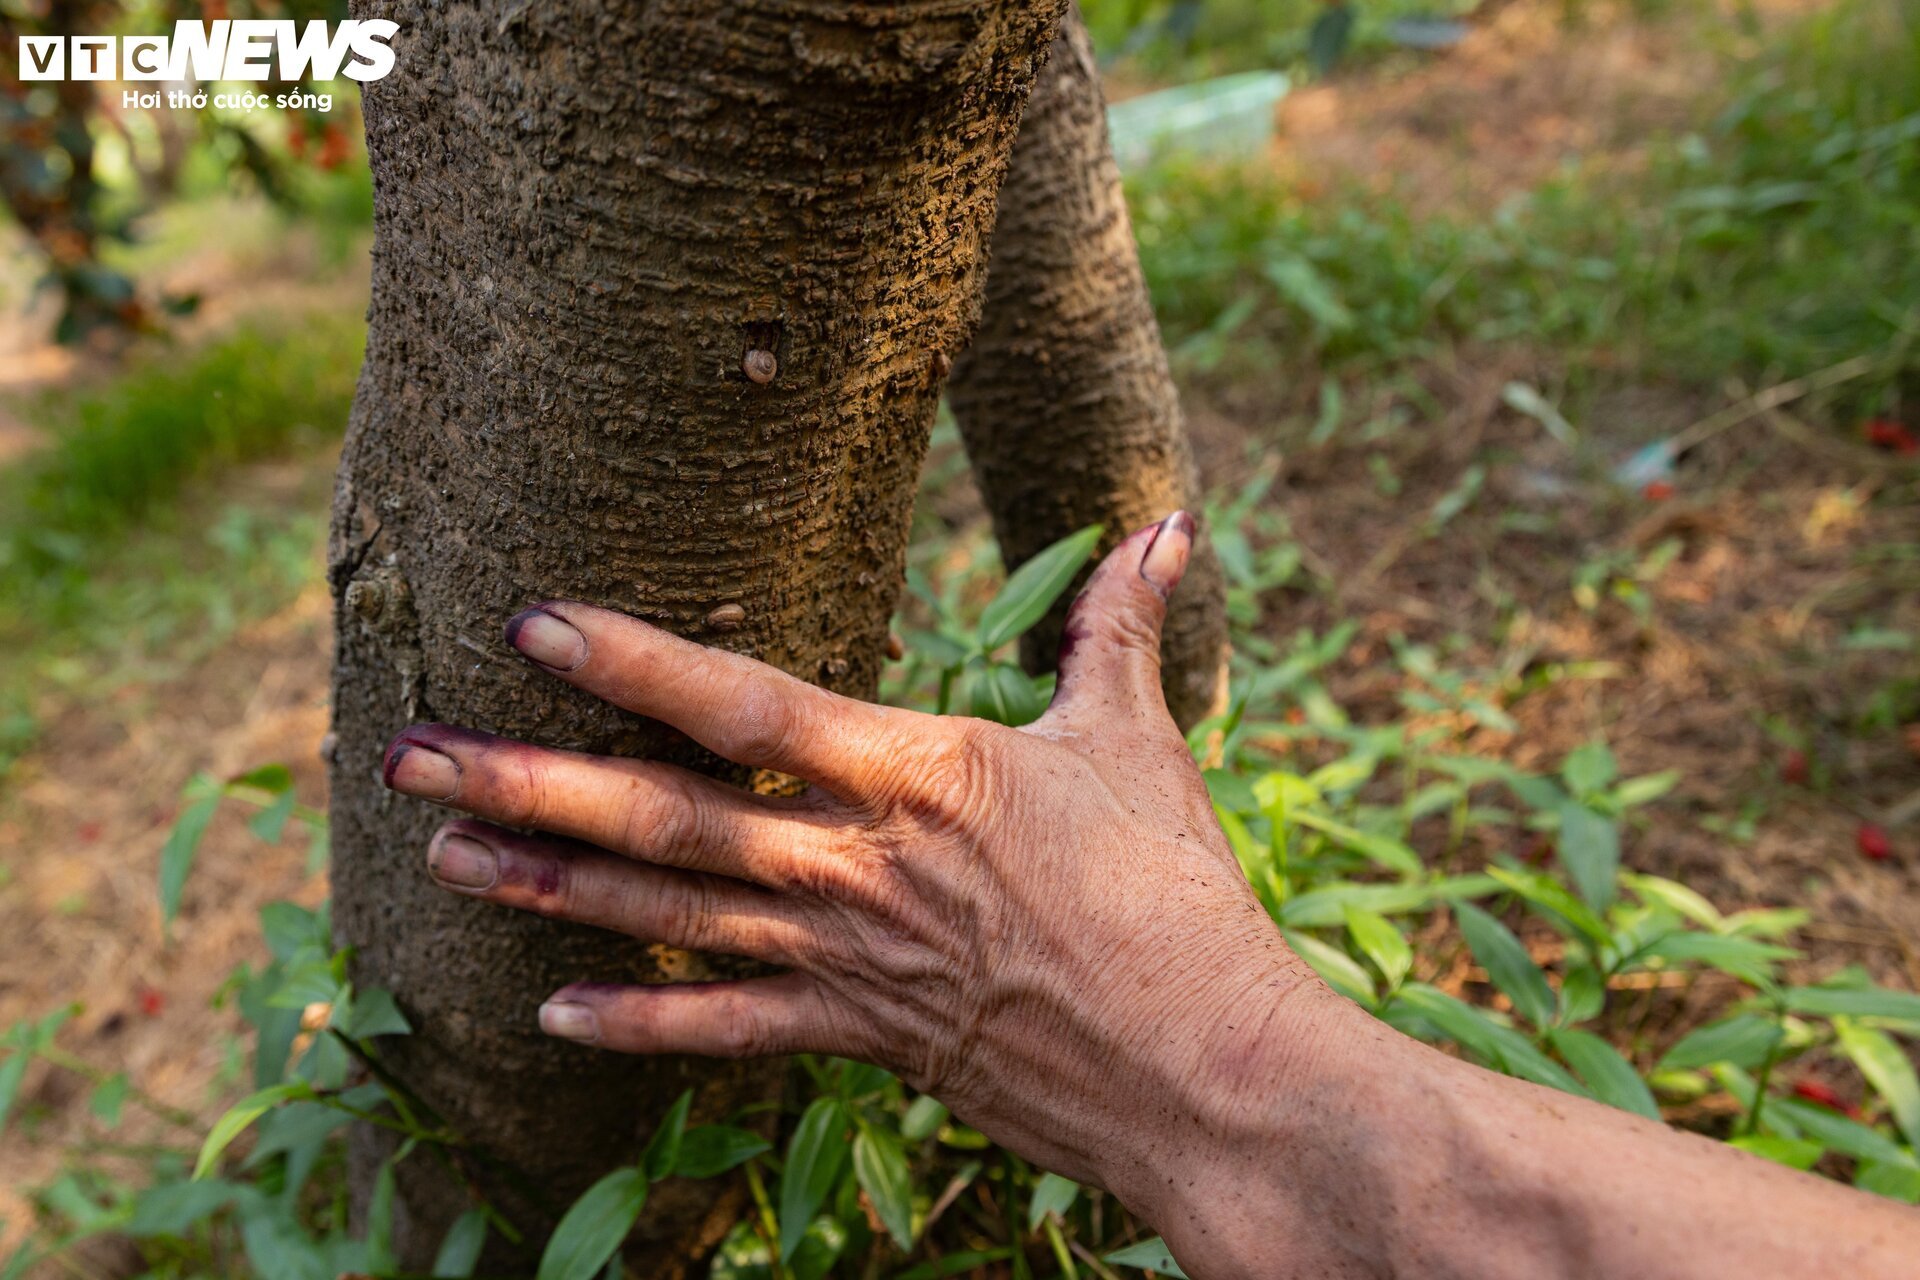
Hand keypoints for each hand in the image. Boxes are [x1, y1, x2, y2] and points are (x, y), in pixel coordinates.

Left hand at [380, 512, 1341, 1192]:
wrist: (1203, 1070)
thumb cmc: (1175, 895)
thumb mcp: (1138, 744)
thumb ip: (1122, 627)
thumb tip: (1171, 526)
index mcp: (918, 772)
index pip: (746, 703)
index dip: (634, 660)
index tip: (536, 619)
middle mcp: (858, 864)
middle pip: (668, 818)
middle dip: (532, 778)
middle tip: (410, 751)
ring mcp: (849, 958)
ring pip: (671, 918)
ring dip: (552, 885)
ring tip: (447, 851)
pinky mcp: (862, 1036)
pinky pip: (729, 1035)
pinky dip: (641, 1027)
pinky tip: (550, 1014)